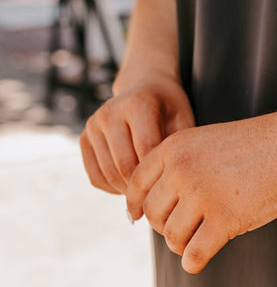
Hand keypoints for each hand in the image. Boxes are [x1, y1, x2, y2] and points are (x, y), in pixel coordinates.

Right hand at [80, 76, 194, 194]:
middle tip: (158, 197)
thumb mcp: (182, 120)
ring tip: (146, 193)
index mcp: (138, 104)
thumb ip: (176, 147)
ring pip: (108, 174)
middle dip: (142, 187)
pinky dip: (112, 189)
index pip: (145, 149)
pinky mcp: (84, 138)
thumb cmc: (169, 109)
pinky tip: (130, 186)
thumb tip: (170, 184)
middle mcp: (110, 112)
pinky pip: (95, 177)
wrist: (144, 88)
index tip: (171, 187)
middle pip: (124, 165)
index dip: (159, 173)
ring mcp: (93, 125)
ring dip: (127, 191)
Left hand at [125, 106, 276, 272]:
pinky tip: (198, 261)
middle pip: (153, 213)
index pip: (137, 184)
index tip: (139, 218)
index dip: (136, 205)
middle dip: (164, 227)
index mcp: (174, 148)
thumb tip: (154, 209)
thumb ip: (179, 166)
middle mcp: (181, 170)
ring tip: (195, 241)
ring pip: (171, 237)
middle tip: (180, 230)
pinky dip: (192, 262)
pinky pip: (194, 254)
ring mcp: (202, 195)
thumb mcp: (206, 142)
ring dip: (180, 245)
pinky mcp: (225, 219)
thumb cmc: (256, 146)